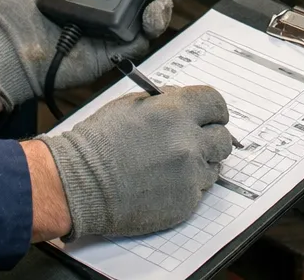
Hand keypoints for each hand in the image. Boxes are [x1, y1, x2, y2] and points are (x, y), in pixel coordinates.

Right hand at [40, 86, 232, 238]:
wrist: (81, 182)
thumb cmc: (101, 142)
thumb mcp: (133, 104)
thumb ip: (167, 101)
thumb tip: (187, 102)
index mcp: (176, 111)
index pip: (216, 104)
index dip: (214, 110)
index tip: (212, 116)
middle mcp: (188, 142)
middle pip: (223, 138)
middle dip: (211, 137)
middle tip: (195, 140)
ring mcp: (189, 174)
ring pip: (214, 166)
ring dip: (200, 163)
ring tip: (172, 164)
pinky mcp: (186, 202)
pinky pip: (200, 190)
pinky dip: (188, 185)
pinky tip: (164, 181)